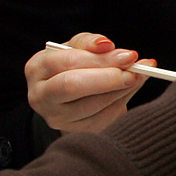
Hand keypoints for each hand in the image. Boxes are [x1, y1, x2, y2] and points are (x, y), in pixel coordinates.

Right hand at [26, 33, 147, 134]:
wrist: (64, 93)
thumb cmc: (71, 64)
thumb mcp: (75, 47)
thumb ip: (89, 43)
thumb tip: (107, 45)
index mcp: (37, 69)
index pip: (67, 62)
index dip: (100, 59)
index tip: (129, 56)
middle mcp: (40, 96)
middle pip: (73, 87)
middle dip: (109, 78)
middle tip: (137, 71)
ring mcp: (56, 118)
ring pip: (91, 106)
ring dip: (121, 90)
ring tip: (139, 76)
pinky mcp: (74, 131)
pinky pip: (103, 118)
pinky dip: (122, 102)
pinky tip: (130, 89)